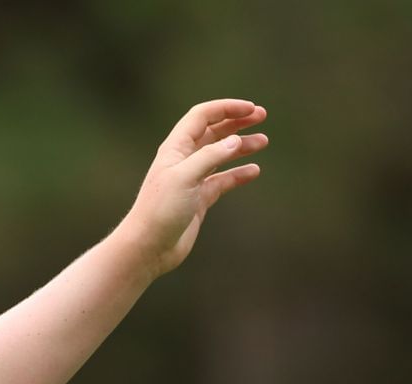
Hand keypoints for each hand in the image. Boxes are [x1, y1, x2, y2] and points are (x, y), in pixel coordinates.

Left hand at [122, 99, 268, 277]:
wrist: (148, 247)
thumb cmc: (160, 211)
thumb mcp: (185, 178)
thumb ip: (210, 157)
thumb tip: (235, 141)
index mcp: (175, 148)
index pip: (202, 116)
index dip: (226, 108)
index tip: (250, 109)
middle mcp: (183, 160)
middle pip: (213, 132)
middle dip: (237, 122)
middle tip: (262, 116)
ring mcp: (191, 180)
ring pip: (220, 155)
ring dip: (241, 146)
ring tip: (263, 142)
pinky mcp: (198, 199)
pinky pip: (222, 181)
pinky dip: (238, 174)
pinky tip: (253, 172)